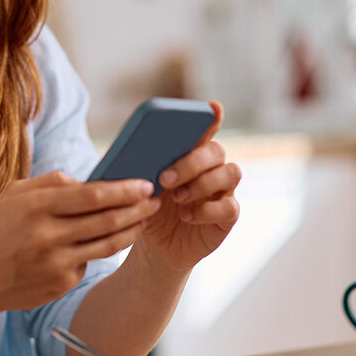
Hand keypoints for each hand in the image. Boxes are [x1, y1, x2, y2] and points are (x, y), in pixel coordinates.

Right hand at [0, 172, 161, 316]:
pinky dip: (98, 251)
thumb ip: (52, 182)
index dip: (124, 190)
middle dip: (138, 209)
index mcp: (36, 206)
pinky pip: (88, 263)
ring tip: (144, 220)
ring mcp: (55, 263)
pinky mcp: (60, 284)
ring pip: (107, 245)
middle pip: (107, 220)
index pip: (93, 195)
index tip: (145, 184)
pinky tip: (102, 243)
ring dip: (132, 231)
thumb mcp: (15, 195)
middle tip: (156, 200)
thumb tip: (91, 181)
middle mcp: (47, 235)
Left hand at [134, 101, 240, 275]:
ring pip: (230, 173)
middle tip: (165, 178)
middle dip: (191, 162)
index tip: (212, 108)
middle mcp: (212, 167)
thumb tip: (125, 155)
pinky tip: (187, 217)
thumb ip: (137, 167)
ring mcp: (223, 191)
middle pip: (217, 150)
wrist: (157, 248)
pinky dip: (207, 210)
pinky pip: (229, 206)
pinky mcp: (227, 215)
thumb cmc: (149, 209)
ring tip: (178, 198)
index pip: (207, 128)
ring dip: (202, 183)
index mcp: (190, 153)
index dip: (212, 117)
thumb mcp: (139, 187)